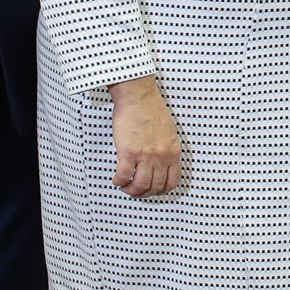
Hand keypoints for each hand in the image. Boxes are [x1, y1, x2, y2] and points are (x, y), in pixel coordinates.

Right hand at [109, 75, 180, 197]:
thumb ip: (167, 148)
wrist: (138, 96)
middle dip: (144, 193)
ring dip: (131, 190)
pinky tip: (116, 179)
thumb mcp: (169, 131)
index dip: (161, 191)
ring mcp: (145, 155)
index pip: (172, 181)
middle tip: (135, 191)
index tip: (153, 190)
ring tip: (125, 186)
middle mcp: (161, 155)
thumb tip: (162, 163)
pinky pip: (123, 176)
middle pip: (155, 187)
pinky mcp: (129, 151)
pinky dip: (119, 181)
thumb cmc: (151, 109)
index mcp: (173, 150)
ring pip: (139, 186)